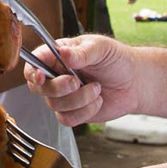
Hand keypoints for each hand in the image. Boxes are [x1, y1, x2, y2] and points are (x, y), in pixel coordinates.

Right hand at [22, 35, 141, 125]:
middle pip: (39, 88)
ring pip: (55, 105)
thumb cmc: (116, 59)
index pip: (35, 62)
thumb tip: (63, 53)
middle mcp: (56, 76)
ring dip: (80, 99)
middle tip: (78, 81)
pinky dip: (85, 111)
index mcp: (58, 55)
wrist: (133, 82)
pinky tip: (97, 101)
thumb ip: (82, 52)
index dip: (33, 71)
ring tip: (97, 88)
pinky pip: (67, 119)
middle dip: (60, 88)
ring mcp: (63, 96)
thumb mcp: (101, 48)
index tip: (41, 76)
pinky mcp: (72, 112)